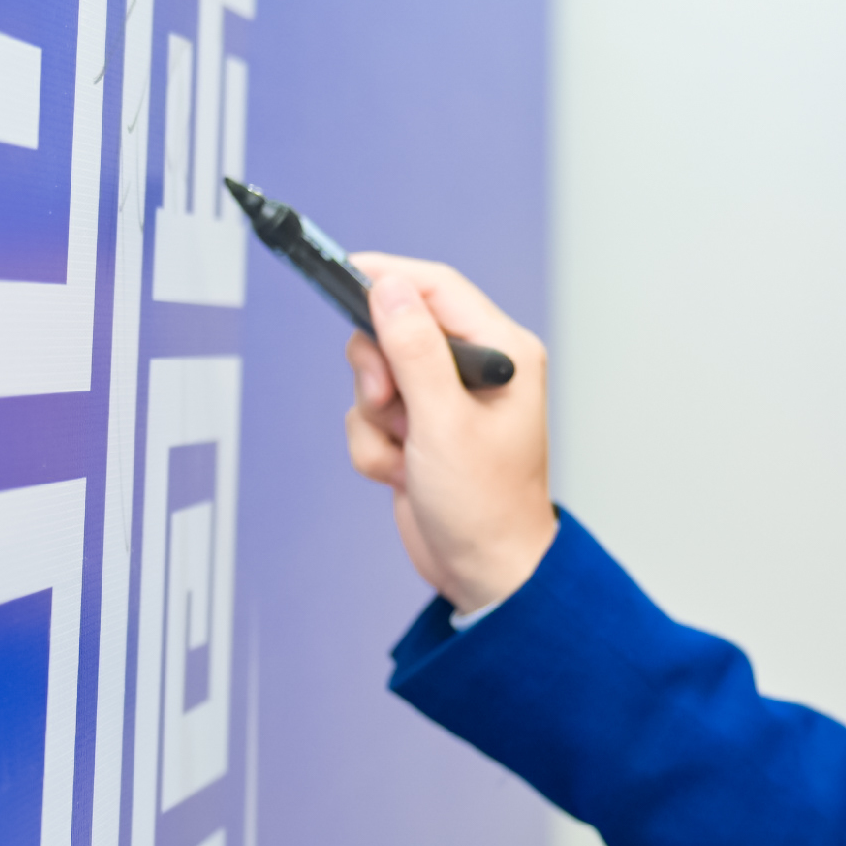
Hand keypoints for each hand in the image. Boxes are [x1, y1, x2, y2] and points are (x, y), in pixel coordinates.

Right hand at [341, 254, 558, 614]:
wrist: (484, 573)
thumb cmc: (486, 507)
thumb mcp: (443, 423)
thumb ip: (414, 350)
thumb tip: (389, 287)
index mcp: (502, 352)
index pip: (437, 288)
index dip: (389, 277)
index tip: (343, 272)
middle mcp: (474, 368)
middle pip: (394, 328)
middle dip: (378, 372)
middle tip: (391, 405)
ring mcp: (443, 400)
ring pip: (375, 376)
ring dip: (377, 420)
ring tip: (407, 454)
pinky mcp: (418, 429)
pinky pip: (370, 416)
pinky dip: (375, 447)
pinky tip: (403, 474)